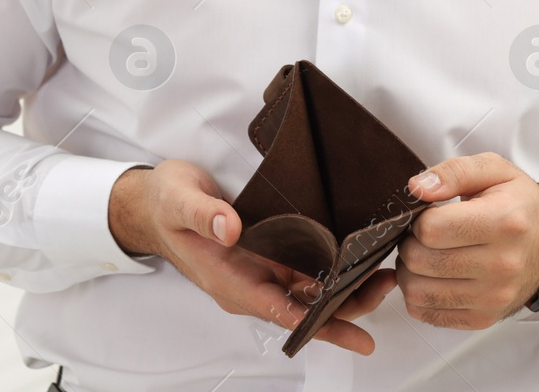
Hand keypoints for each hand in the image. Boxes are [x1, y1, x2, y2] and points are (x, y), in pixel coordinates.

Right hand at [107, 160, 396, 353]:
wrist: (153, 202)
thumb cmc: (165, 205)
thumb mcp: (179, 201)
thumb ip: (204, 214)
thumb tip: (231, 228)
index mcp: (230, 280)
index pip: (283, 312)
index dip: (322, 326)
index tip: (358, 336)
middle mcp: (251, 282)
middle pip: (307, 306)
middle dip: (348, 303)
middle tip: (385, 284)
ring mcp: (260, 269)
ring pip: (311, 289)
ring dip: (347, 285)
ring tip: (383, 272)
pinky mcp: (268, 252)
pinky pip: (305, 268)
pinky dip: (334, 266)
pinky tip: (357, 256)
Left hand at [395, 151, 538, 329]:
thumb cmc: (519, 203)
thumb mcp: (494, 170)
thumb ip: (454, 172)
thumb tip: (417, 188)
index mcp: (504, 222)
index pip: (431, 229)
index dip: (419, 218)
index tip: (430, 214)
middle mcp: (502, 265)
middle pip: (420, 260)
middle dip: (410, 243)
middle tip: (424, 235)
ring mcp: (494, 296)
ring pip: (418, 291)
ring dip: (410, 271)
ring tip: (427, 254)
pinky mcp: (484, 317)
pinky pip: (428, 313)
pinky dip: (420, 295)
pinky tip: (433, 277)